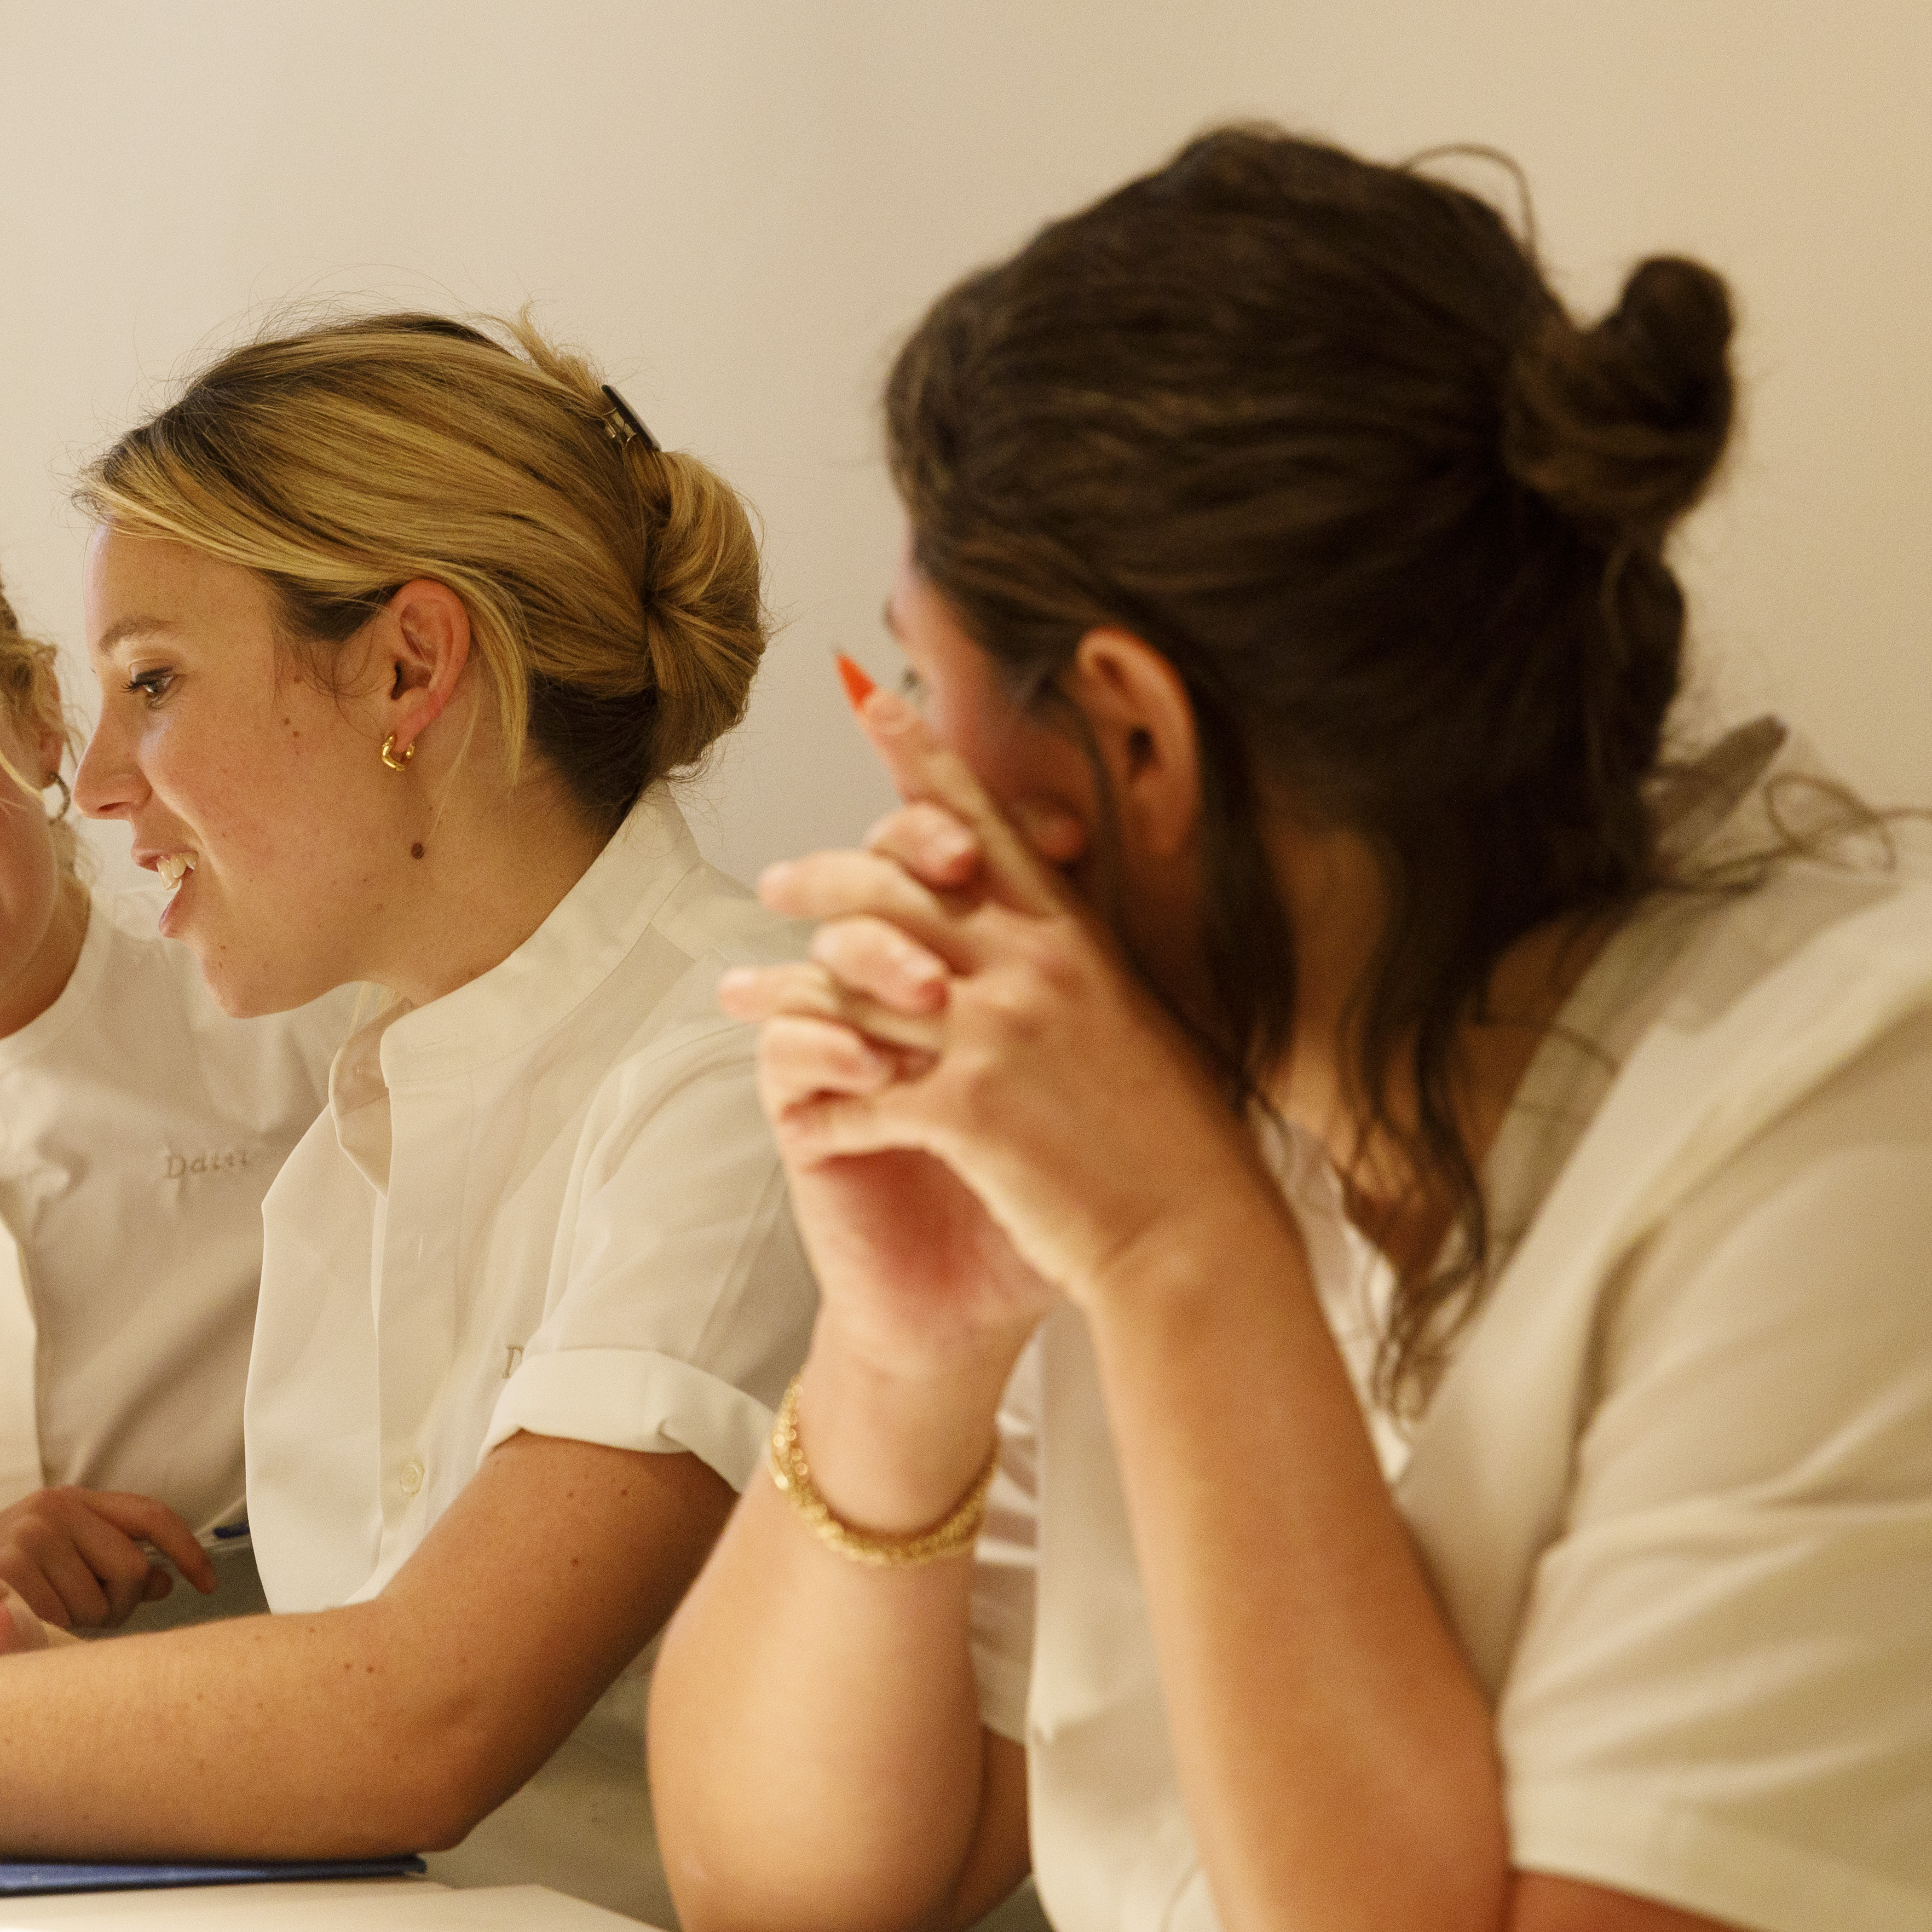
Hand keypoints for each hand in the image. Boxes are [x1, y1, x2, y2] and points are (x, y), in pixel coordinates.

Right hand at [0, 1486, 214, 1629]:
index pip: (149, 1516)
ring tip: (41, 1613)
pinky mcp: (12, 1571)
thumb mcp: (52, 1551)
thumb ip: (108, 1558)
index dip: (187, 1550)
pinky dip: (54, 1633)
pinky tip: (26, 1623)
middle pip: (134, 1570)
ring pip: (102, 1605)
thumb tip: (167, 1579)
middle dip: (119, 1604)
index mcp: (71, 1500)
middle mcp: (55, 1511)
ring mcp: (33, 1538)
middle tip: (83, 1611)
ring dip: (82, 1623)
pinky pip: (67, 1621)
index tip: (207, 1583)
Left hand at [721, 674, 1278, 1335]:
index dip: (923, 757)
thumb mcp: (1132, 1025)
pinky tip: (798, 1123)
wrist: (1196, 1236)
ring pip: (854, 986)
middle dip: (821, 876)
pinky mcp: (968, 1112)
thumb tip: (1029, 933)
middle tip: (773, 882)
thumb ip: (1071, 972)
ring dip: (783, 993)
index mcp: (1071, 942)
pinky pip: (861, 1093)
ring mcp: (997, 1035)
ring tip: (734, 996)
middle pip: (895, 887)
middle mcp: (1032, 969)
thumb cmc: (1170, 1143)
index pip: (983, 825)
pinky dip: (823, 1108)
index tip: (871, 695)